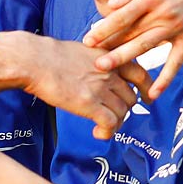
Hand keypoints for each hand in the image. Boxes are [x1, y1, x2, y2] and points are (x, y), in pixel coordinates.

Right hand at [0, 34, 145, 140]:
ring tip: (102, 128)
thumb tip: (102, 74)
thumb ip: (99, 62)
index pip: (141, 74)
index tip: (147, 98)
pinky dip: (107, 133)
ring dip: (114, 124)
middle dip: (124, 110)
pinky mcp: (89, 104)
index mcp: (110, 58)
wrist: (35, 61)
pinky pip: (110, 124)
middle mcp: (110, 73)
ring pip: (122, 113)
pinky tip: (97, 134)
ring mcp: (101, 89)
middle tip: (112, 117)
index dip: (147, 88)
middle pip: (131, 98)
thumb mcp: (84, 50)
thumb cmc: (51, 56)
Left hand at [80, 0, 182, 96]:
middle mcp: (163, 14)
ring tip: (107, 71)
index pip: (121, 16)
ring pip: (146, 47)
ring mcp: (177, 28)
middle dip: (109, 49)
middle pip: (131, 35)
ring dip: (126, 60)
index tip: (88, 41)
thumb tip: (113, 4)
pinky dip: (166, 78)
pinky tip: (153, 93)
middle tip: (93, 64)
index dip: (103, 30)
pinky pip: (176, 61)